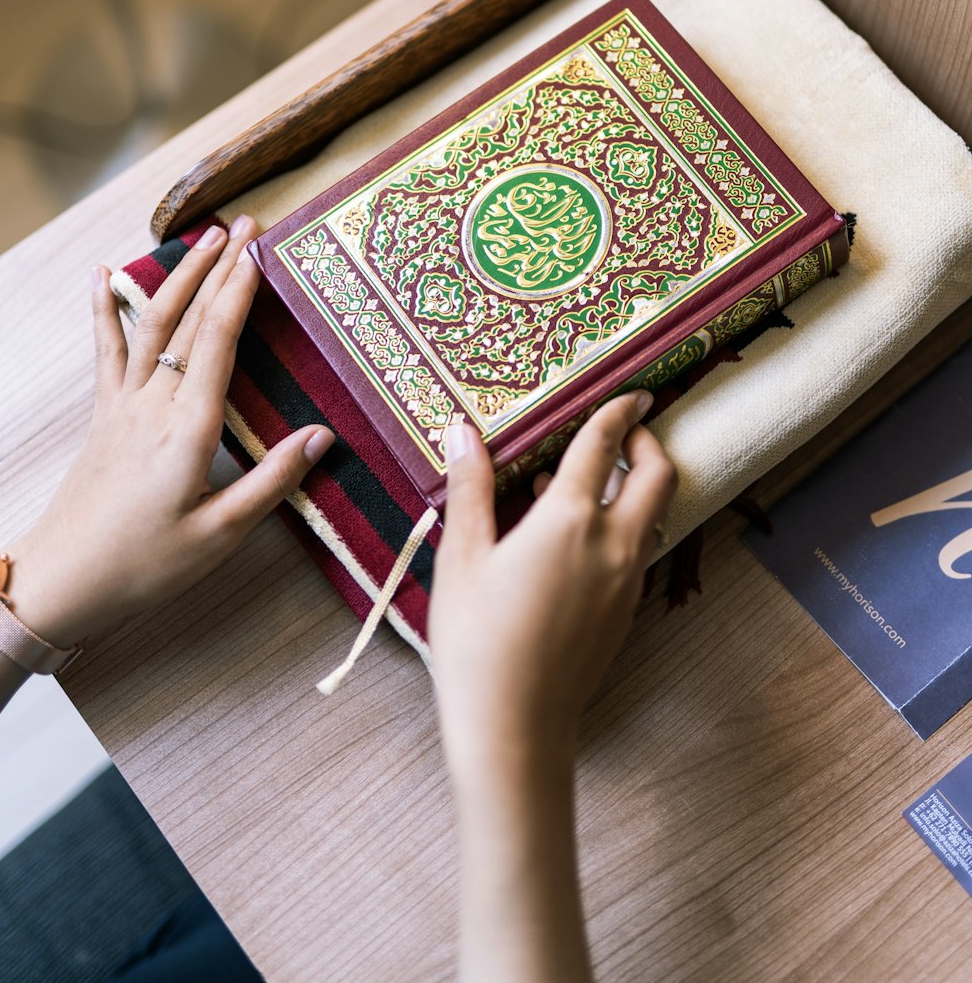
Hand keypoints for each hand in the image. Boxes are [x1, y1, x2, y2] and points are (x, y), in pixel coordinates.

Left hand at [9, 217, 333, 647]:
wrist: (62, 582)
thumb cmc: (143, 566)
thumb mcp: (220, 536)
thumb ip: (272, 481)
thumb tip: (323, 435)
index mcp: (188, 428)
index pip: (218, 340)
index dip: (241, 289)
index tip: (262, 248)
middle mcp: (153, 403)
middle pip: (189, 319)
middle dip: (220, 267)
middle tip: (246, 224)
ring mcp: (123, 405)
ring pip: (151, 323)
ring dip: (179, 276)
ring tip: (205, 239)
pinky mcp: (104, 416)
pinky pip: (106, 350)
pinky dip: (103, 309)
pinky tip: (102, 275)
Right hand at [429, 391, 676, 781]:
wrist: (514, 728)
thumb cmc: (476, 640)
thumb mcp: (462, 557)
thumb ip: (469, 487)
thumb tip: (461, 430)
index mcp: (570, 519)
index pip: (603, 445)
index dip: (618, 411)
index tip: (631, 391)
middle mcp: (612, 544)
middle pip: (658, 476)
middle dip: (649, 444)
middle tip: (624, 430)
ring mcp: (625, 581)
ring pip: (653, 514)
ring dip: (635, 485)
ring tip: (586, 479)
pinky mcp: (624, 612)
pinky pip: (637, 549)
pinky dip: (622, 523)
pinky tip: (573, 535)